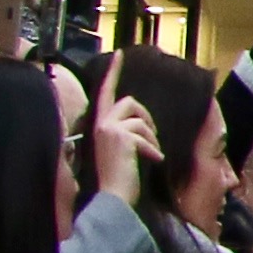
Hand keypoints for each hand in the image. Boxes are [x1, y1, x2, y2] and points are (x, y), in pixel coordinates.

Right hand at [87, 78, 157, 204]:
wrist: (112, 196)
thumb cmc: (119, 176)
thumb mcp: (121, 149)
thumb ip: (126, 132)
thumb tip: (144, 123)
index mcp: (99, 125)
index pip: (106, 93)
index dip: (113, 74)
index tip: (120, 55)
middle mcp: (99, 123)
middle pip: (130, 102)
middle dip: (146, 118)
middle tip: (151, 139)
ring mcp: (107, 129)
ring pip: (141, 120)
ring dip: (151, 138)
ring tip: (148, 156)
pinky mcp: (119, 137)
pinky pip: (146, 137)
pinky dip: (152, 151)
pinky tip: (149, 162)